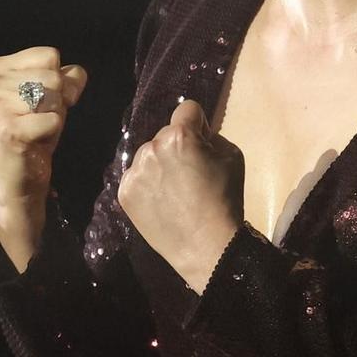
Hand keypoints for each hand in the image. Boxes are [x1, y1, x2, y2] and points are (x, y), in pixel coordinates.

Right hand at [0, 47, 88, 270]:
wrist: (16, 178)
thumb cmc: (33, 132)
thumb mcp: (49, 96)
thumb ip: (65, 77)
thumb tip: (76, 74)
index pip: (49, 55)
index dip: (59, 79)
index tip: (42, 102)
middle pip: (53, 76)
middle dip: (57, 100)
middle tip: (38, 120)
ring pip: (53, 97)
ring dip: (54, 117)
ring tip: (36, 130)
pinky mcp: (9, 130)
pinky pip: (53, 120)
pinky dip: (52, 133)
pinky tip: (34, 142)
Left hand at [115, 99, 243, 288]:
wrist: (206, 246)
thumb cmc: (225, 200)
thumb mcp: (232, 157)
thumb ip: (212, 138)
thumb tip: (197, 136)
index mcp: (179, 136)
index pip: (187, 110)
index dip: (198, 125)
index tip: (202, 142)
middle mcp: (151, 147)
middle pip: (165, 135)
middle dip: (177, 147)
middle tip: (190, 174)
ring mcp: (134, 171)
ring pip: (148, 156)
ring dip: (159, 165)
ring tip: (174, 192)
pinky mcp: (124, 192)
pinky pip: (137, 177)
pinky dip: (147, 185)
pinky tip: (161, 202)